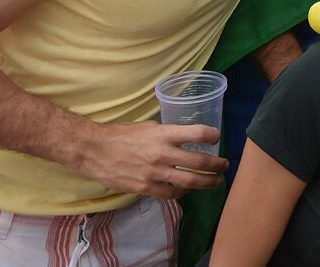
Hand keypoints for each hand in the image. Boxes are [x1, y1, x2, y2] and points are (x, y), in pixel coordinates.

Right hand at [75, 122, 226, 199]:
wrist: (94, 151)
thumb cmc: (121, 135)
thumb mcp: (149, 126)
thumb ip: (167, 134)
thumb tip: (183, 138)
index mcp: (164, 134)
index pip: (198, 133)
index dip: (212, 135)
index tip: (217, 138)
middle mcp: (162, 153)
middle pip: (200, 161)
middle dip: (217, 164)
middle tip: (225, 165)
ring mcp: (154, 172)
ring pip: (190, 181)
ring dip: (207, 182)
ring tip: (215, 181)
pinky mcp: (144, 187)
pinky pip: (170, 193)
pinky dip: (182, 192)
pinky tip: (186, 190)